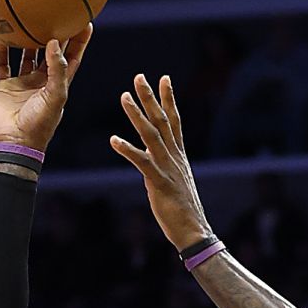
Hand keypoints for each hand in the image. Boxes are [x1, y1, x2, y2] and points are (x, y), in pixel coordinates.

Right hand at [0, 25, 92, 150]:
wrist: (15, 142)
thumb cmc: (40, 123)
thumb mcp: (55, 96)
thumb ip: (57, 70)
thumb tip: (55, 42)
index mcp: (59, 84)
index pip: (73, 58)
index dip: (80, 41)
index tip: (85, 21)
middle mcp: (42, 81)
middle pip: (50, 52)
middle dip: (55, 33)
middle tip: (57, 10)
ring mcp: (23, 82)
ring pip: (26, 54)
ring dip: (27, 38)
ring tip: (29, 16)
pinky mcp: (5, 85)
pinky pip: (2, 63)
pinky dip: (1, 49)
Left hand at [110, 74, 213, 249]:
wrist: (193, 230)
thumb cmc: (183, 209)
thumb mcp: (174, 180)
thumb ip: (164, 164)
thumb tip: (152, 154)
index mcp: (178, 155)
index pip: (174, 120)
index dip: (169, 98)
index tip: (164, 78)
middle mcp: (174, 157)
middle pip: (162, 120)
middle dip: (151, 97)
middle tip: (140, 76)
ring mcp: (167, 168)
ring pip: (151, 135)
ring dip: (137, 115)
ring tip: (124, 97)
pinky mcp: (159, 182)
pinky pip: (142, 162)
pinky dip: (127, 149)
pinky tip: (113, 139)